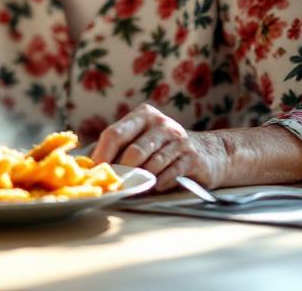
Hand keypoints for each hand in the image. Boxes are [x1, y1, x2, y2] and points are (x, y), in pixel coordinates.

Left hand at [92, 103, 228, 191]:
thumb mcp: (143, 139)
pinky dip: (158, 184)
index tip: (94, 171)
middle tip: (116, 184)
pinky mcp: (192, 157)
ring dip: (141, 180)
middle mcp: (161, 124)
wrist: (209, 152)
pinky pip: (168, 175)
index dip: (102, 155)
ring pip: (151, 165)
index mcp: (143, 115)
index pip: (114, 133)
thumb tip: (91, 165)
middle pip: (133, 152)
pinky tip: (156, 186)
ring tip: (136, 186)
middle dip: (123, 172)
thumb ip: (120, 147)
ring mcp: (178, 139)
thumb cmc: (164, 148)